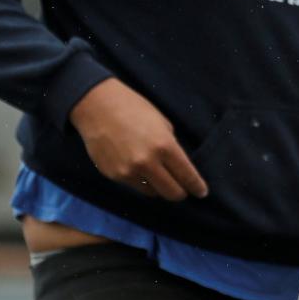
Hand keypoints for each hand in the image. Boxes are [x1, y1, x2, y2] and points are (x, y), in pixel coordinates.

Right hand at [69, 78, 207, 200]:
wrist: (97, 106)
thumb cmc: (134, 109)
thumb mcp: (162, 124)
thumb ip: (171, 147)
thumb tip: (178, 167)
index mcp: (164, 146)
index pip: (187, 176)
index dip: (197, 187)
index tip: (202, 193)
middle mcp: (147, 162)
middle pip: (172, 192)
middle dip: (181, 193)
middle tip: (184, 189)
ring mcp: (128, 171)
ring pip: (153, 193)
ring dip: (160, 188)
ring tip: (160, 177)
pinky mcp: (113, 175)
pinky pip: (135, 186)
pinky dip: (142, 182)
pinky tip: (140, 170)